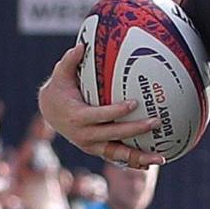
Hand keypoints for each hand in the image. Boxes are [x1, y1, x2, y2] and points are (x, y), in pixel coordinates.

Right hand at [35, 44, 162, 168]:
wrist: (49, 112)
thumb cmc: (59, 90)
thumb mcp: (60, 75)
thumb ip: (70, 61)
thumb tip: (81, 45)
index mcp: (76, 117)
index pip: (100, 115)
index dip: (117, 111)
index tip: (134, 103)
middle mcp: (83, 135)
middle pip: (113, 135)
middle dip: (135, 130)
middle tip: (156, 122)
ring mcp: (90, 145)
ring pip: (117, 154)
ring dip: (139, 156)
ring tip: (161, 157)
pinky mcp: (97, 150)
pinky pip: (117, 158)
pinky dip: (133, 161)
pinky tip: (151, 163)